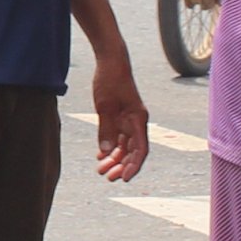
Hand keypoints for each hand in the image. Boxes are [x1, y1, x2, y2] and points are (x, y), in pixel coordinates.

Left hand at [87, 53, 150, 182]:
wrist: (111, 61)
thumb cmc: (110, 80)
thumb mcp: (104, 106)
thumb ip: (106, 129)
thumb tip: (106, 152)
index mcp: (138, 119)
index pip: (140, 149)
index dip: (133, 166)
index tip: (123, 178)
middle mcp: (136, 122)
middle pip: (133, 151)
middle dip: (121, 166)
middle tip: (108, 177)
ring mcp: (129, 120)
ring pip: (124, 146)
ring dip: (114, 159)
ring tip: (101, 170)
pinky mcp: (121, 117)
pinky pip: (118, 138)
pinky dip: (110, 148)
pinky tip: (100, 156)